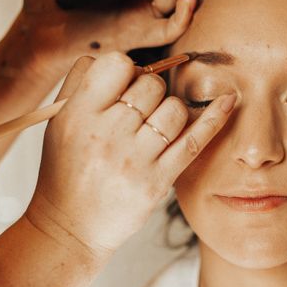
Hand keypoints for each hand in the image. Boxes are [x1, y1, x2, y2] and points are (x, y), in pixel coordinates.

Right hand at [25, 52, 235, 257]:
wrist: (69, 227)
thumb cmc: (65, 170)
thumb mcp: (57, 123)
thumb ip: (79, 82)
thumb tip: (113, 59)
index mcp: (79, 114)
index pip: (116, 64)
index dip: (125, 69)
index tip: (123, 85)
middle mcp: (106, 134)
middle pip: (150, 84)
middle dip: (149, 91)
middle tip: (137, 113)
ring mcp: (134, 159)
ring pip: (174, 108)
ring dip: (170, 111)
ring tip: (154, 128)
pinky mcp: (158, 181)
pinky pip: (194, 140)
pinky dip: (214, 118)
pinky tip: (229, 101)